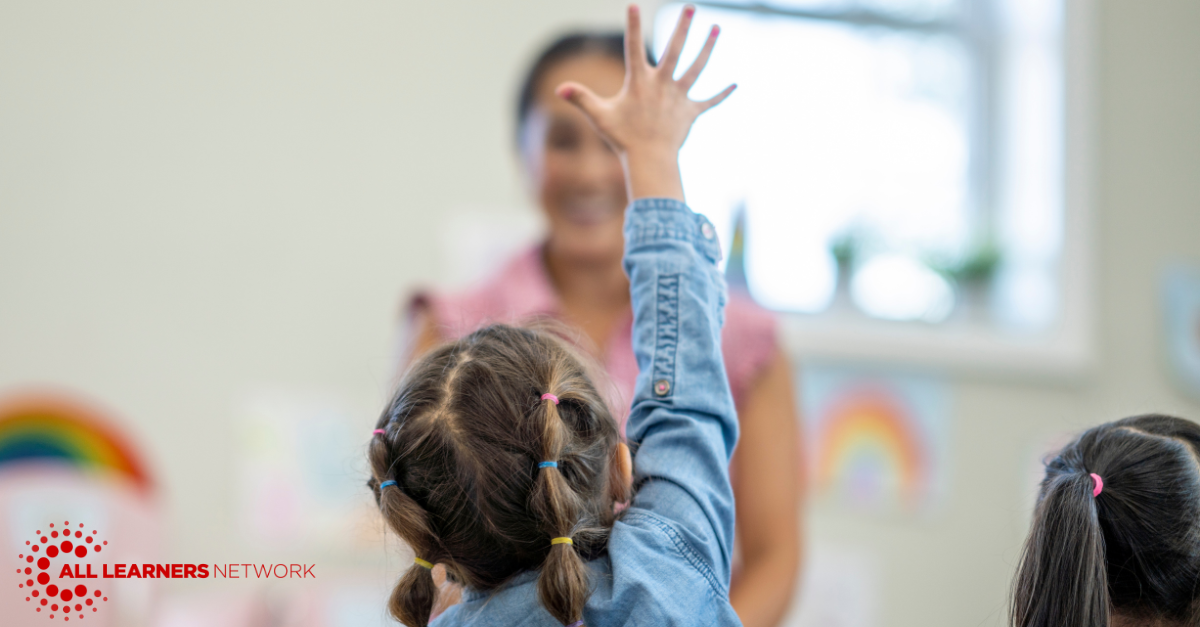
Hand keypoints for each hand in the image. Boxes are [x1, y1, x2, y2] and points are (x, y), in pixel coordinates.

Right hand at [556, 4, 734, 200]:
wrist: (649, 159)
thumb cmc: (622, 138)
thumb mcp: (599, 116)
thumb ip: (581, 98)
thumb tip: (559, 88)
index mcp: (640, 82)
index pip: (634, 48)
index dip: (633, 26)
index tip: (633, 5)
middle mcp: (663, 84)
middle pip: (676, 50)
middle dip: (683, 27)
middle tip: (690, 6)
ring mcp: (679, 97)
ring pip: (697, 68)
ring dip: (708, 47)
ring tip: (716, 28)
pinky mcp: (691, 112)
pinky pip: (709, 101)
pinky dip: (721, 94)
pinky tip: (735, 85)